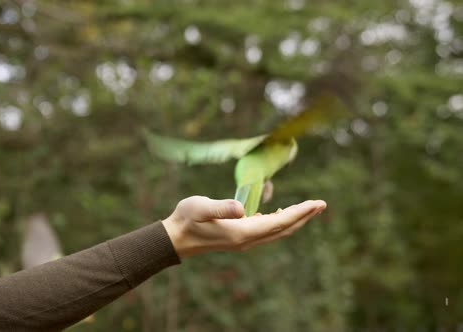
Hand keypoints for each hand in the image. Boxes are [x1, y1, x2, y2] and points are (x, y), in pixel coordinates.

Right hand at [161, 196, 325, 258]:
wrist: (176, 238)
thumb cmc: (187, 219)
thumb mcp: (201, 208)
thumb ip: (220, 208)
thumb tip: (242, 208)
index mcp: (242, 232)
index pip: (279, 223)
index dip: (299, 213)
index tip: (316, 204)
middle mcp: (247, 239)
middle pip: (283, 228)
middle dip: (303, 216)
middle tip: (322, 204)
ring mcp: (244, 240)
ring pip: (277, 230)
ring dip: (294, 219)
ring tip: (309, 208)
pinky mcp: (239, 236)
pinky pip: (266, 230)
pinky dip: (280, 222)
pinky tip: (281, 214)